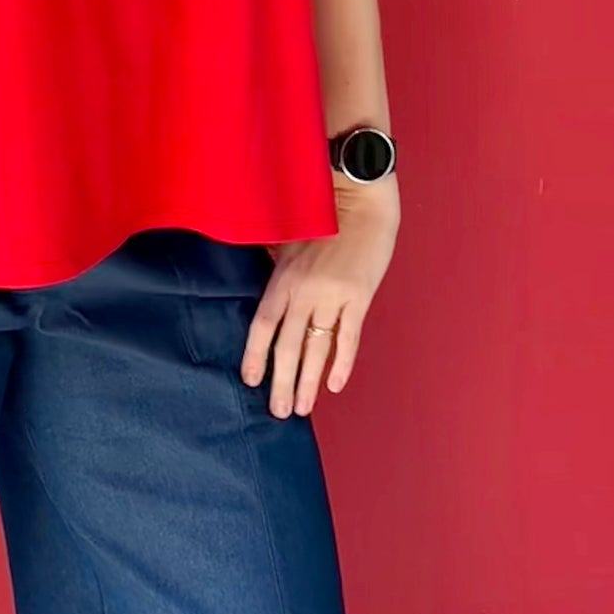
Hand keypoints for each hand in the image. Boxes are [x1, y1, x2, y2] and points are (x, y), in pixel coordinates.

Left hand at [240, 182, 397, 417]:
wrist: (362, 201)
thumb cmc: (323, 217)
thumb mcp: (288, 239)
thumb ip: (275, 265)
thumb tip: (260, 285)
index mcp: (283, 277)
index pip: (263, 324)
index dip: (255, 355)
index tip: (251, 381)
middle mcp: (305, 290)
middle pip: (288, 345)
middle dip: (283, 381)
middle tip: (279, 412)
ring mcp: (333, 296)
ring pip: (317, 347)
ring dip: (309, 381)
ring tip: (303, 408)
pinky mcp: (359, 297)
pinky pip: (349, 337)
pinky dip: (342, 362)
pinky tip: (336, 385)